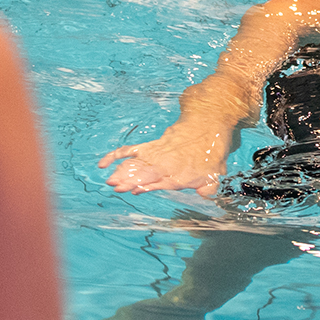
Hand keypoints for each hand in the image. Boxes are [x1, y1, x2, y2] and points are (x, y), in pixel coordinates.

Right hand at [97, 127, 225, 195]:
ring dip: (122, 171)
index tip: (134, 190)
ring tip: (110, 180)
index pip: (160, 182)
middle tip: (116, 186)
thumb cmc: (212, 152)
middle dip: (129, 179)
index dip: (146, 185)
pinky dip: (115, 156)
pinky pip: (130, 151)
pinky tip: (103, 164)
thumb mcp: (216, 174)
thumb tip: (206, 196)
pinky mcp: (150, 146)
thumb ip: (209, 189)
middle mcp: (165, 164)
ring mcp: (156, 154)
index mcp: (179, 174)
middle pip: (144, 172)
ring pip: (135, 163)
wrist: (208, 123)